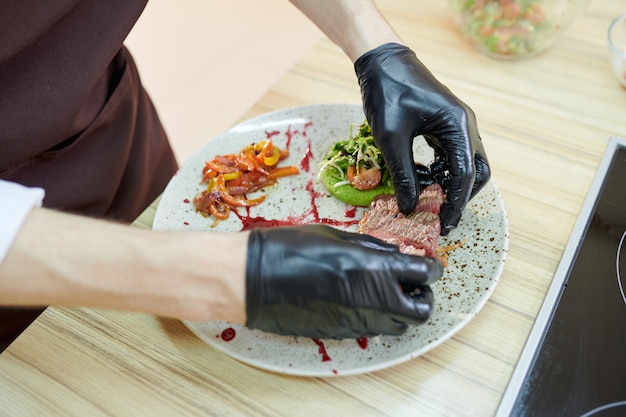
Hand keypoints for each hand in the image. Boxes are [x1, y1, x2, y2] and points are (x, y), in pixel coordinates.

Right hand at [245, 225, 442, 338]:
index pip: (424, 274)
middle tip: (413, 283)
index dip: (431, 268)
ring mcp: (358, 320)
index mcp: (375, 268)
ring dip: (402, 309)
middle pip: (420, 310)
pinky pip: (373, 329)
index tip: (428, 265)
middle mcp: (373, 300)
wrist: (257, 279)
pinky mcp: (343, 332)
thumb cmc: (291, 248)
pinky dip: (377, 316)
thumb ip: (372, 247)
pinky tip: (360, 299)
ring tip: (387, 291)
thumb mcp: (336, 236)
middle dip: (423, 296)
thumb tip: (395, 253)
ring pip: (399, 325)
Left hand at [354, 43, 490, 234]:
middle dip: (459, 196)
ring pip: (465, 163)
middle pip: (476, 170)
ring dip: (450, 184)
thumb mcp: (391, 138)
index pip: (465, 174)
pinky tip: (423, 179)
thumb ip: (404, 174)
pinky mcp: (445, 124)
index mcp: (457, 126)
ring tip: (427, 199)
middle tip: (440, 216)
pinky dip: (442, 170)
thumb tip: (409, 207)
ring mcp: (457, 124)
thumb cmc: (387, 94)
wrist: (382, 62)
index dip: (456, 203)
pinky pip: (452, 154)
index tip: (445, 225)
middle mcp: (465, 125)